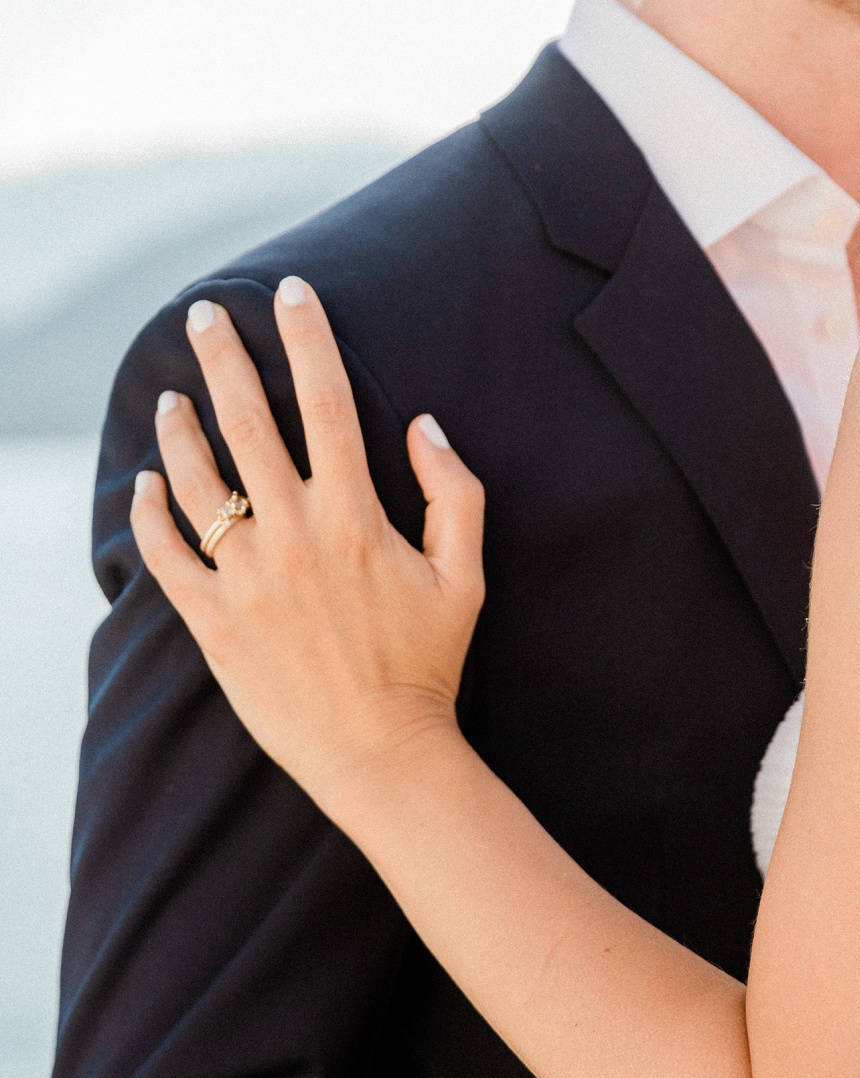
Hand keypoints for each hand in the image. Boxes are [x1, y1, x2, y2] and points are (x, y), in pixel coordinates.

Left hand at [130, 279, 485, 818]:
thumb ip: (454, 494)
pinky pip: (164, 554)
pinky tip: (147, 485)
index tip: (291, 293)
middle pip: (245, 420)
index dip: (308, 337)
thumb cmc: (428, 667)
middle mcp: (293, 537)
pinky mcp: (213, 622)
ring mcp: (245, 579)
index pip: (325, 401)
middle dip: (221, 356)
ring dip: (178, 428)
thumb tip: (424, 426)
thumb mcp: (466, 579)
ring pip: (195, 479)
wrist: (383, 756)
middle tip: (204, 316)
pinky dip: (149, 512)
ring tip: (172, 400)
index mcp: (355, 518)